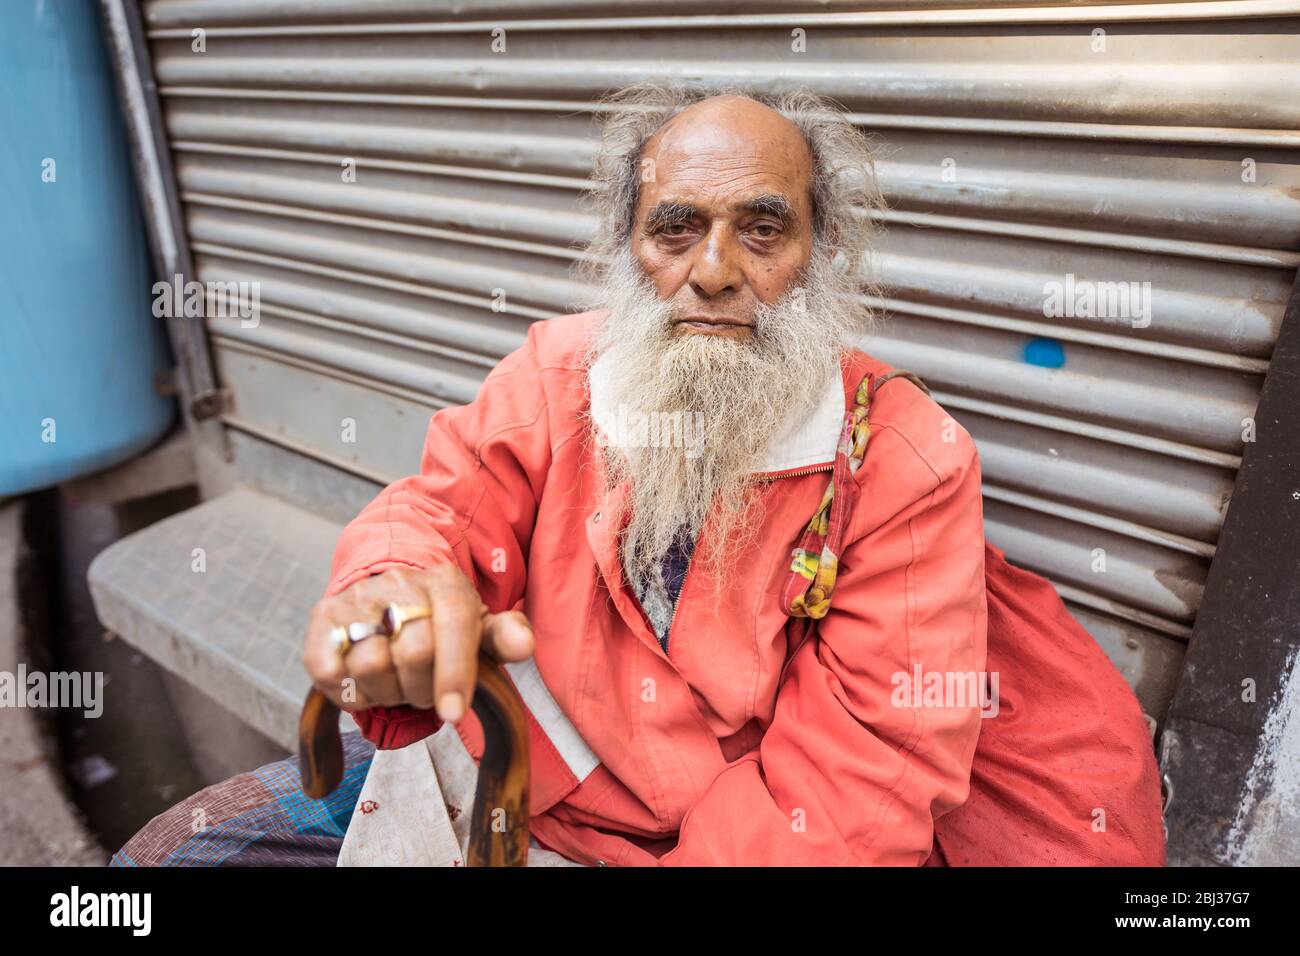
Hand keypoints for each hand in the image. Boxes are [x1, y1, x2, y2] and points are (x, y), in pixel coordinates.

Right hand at [302, 564, 534, 721]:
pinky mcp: (322, 620)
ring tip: (396, 684)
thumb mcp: (479, 629)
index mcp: (446, 583)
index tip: (453, 712)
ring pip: (370, 665)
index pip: (453, 626)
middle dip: (422, 689)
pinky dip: (351, 692)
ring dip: (387, 692)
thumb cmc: (441, 624)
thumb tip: (523, 646)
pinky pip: (329, 672)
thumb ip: (505, 636)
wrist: (387, 597)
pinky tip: (366, 685)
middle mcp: (399, 583)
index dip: (454, 675)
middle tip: (423, 693)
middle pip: (414, 652)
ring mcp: (357, 599)